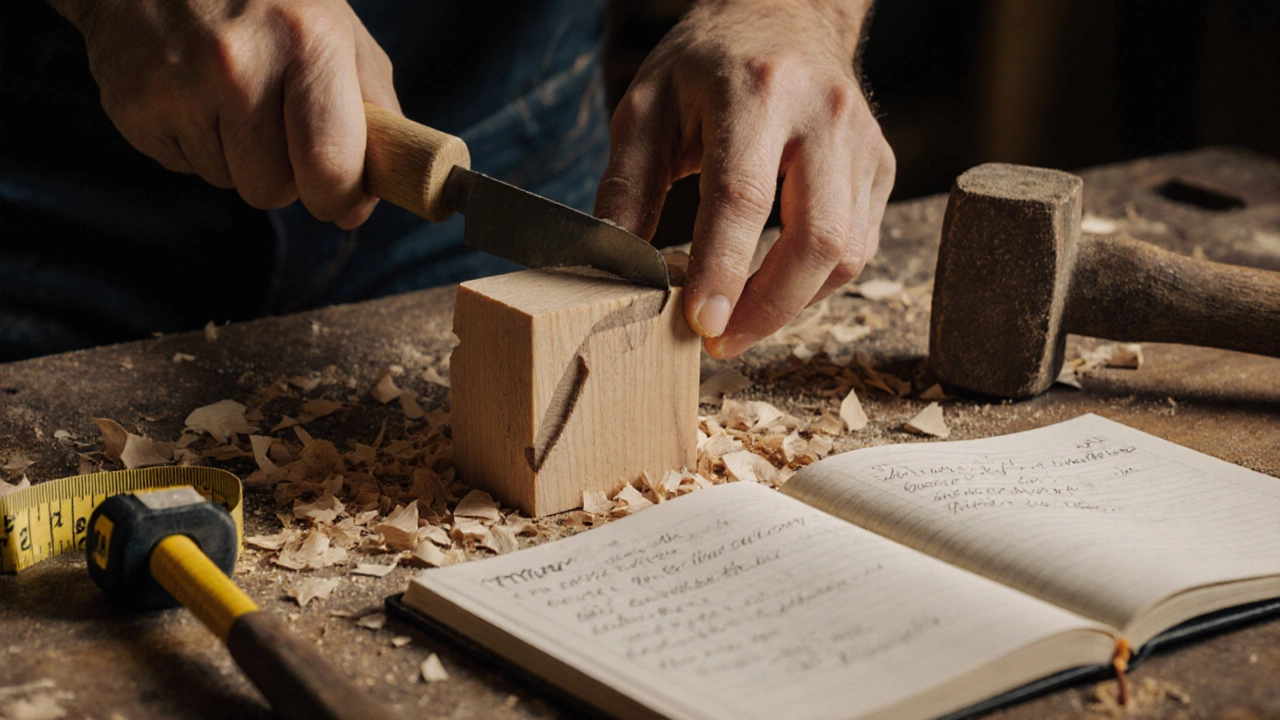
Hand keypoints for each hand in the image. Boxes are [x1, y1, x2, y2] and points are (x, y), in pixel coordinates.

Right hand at [53, 0, 398, 227]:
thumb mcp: (336, 27)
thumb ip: (374, 104)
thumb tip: (389, 178)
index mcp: (306, 40)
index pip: (331, 168)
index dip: (341, 199)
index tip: (344, 199)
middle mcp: (239, 63)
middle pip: (274, 190)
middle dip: (287, 180)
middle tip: (283, 135)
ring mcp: (179, 85)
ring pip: (228, 182)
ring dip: (239, 159)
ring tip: (231, 98)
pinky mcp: (133, 105)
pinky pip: (184, 168)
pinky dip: (197, 144)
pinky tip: (194, 94)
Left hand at [595, 0, 894, 357]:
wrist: (784, 11)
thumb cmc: (707, 63)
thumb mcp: (646, 107)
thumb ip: (626, 185)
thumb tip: (617, 266)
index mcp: (757, 90)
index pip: (743, 197)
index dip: (723, 270)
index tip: (700, 324)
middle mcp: (823, 114)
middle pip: (817, 238)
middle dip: (768, 308)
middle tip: (721, 342)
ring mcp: (862, 142)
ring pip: (846, 253)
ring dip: (792, 304)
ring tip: (740, 319)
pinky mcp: (880, 165)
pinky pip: (859, 246)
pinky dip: (816, 282)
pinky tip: (774, 287)